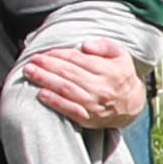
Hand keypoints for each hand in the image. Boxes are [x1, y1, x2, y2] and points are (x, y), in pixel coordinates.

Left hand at [17, 43, 147, 134]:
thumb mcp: (121, 55)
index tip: (44, 52)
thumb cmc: (121, 76)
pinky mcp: (89, 118)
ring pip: (66, 90)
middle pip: (68, 74)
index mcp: (108, 70)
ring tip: (30, 73)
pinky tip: (41, 95)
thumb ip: (104, 46)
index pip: (77, 59)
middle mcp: (101, 87)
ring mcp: (95, 104)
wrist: (132, 104)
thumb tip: (85, 45)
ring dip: (45, 80)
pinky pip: (70, 110)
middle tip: (31, 61)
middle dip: (46, 66)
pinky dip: (55, 102)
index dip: (58, 54)